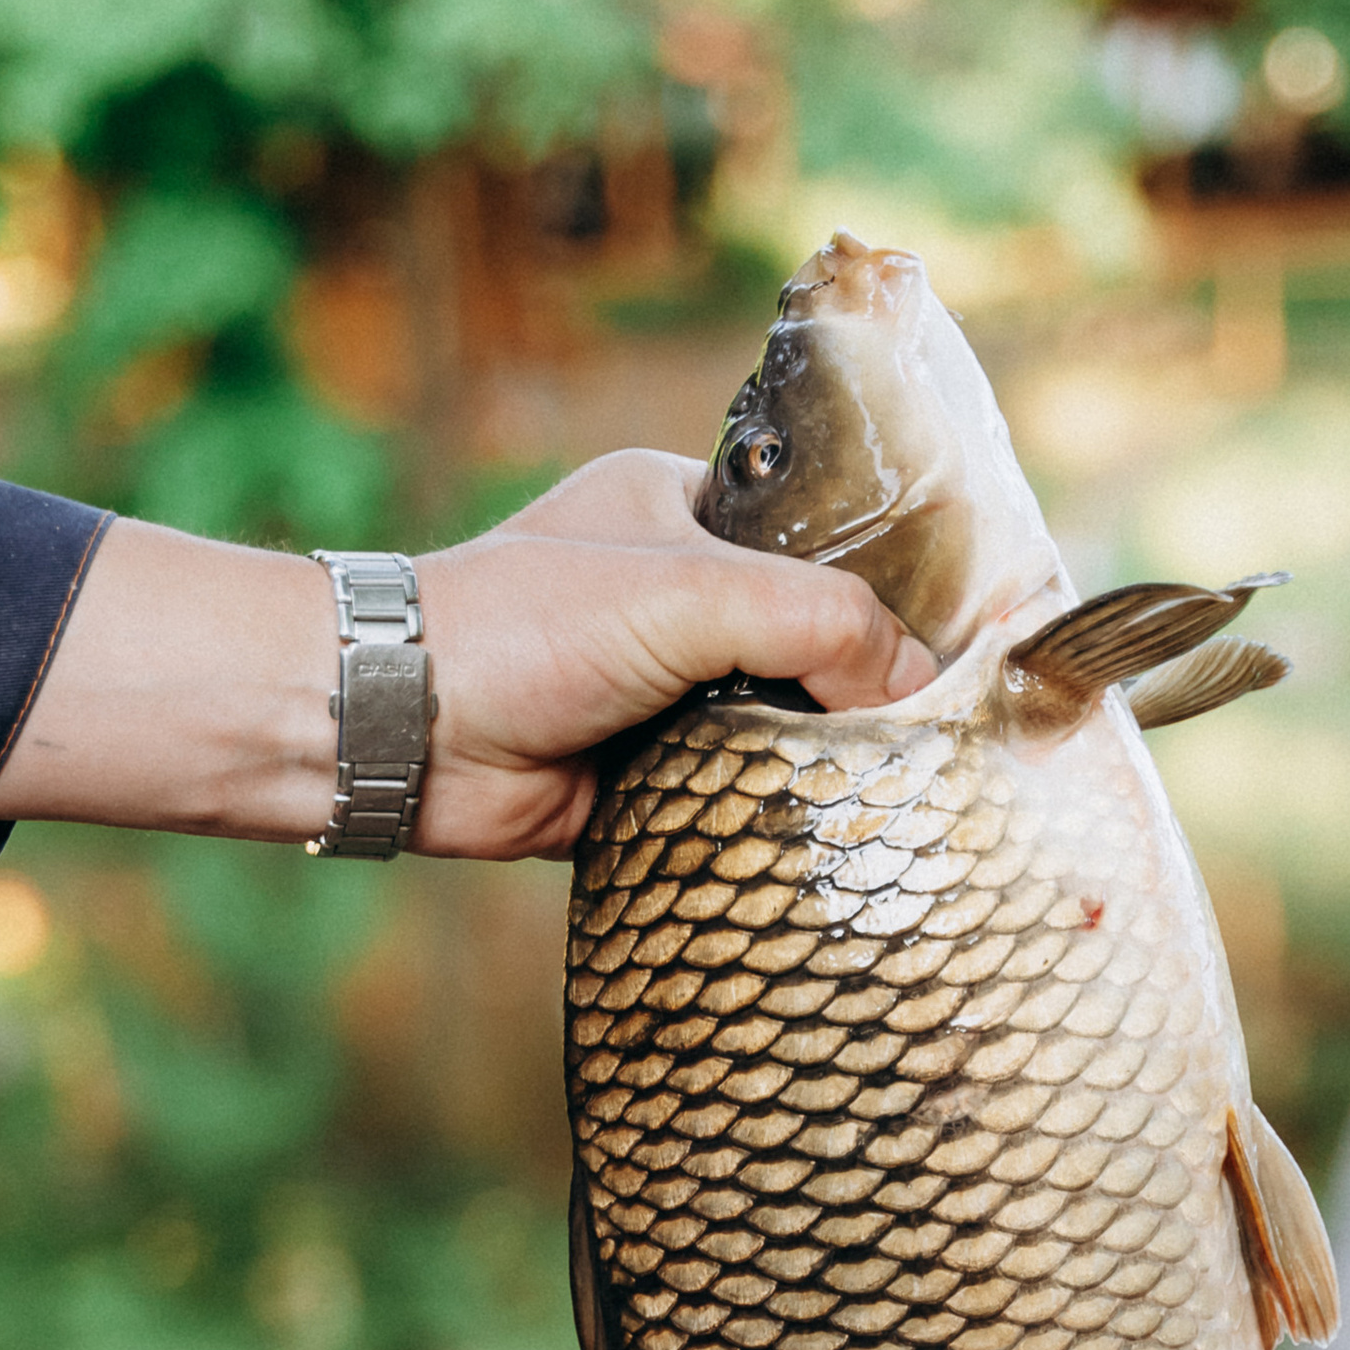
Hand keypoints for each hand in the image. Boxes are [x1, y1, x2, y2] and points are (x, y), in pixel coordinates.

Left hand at [416, 452, 935, 857]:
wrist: (404, 731)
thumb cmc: (527, 626)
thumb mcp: (693, 592)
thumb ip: (818, 623)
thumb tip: (916, 687)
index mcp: (681, 513)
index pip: (814, 543)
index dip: (879, 591)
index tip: (945, 647)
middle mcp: (671, 599)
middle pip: (802, 644)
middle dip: (853, 691)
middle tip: (930, 735)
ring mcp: (654, 692)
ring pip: (770, 727)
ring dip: (811, 761)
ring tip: (893, 791)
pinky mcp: (636, 778)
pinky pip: (727, 798)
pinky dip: (763, 816)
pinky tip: (824, 835)